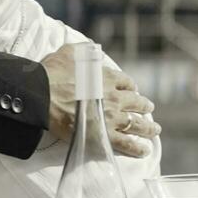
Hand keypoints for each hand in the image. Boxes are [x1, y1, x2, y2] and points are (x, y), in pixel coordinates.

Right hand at [41, 44, 159, 157]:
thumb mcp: (69, 52)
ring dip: (148, 127)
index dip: (131, 87)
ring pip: (136, 124)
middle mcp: (114, 98)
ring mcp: (111, 118)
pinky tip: (144, 150)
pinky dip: (137, 148)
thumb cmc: (53, 74)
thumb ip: (83, 49)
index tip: (133, 90)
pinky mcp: (104, 136)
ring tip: (154, 130)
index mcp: (106, 78)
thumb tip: (91, 47)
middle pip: (136, 103)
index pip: (126, 82)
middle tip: (149, 109)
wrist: (43, 96)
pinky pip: (126, 144)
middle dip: (144, 106)